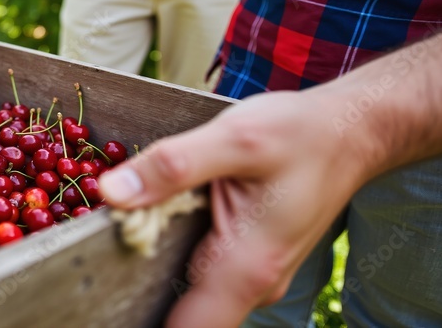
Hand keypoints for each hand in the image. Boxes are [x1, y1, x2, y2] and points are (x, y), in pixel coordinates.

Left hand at [98, 90, 369, 327]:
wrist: (351, 132)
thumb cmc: (300, 134)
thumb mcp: (233, 137)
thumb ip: (172, 167)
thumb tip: (110, 194)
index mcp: (244, 268)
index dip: (136, 321)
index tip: (97, 306)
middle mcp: (251, 286)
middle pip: (181, 317)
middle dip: (133, 296)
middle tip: (89, 270)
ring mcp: (251, 278)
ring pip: (189, 296)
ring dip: (150, 276)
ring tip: (111, 243)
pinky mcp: (247, 262)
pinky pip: (201, 274)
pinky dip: (170, 259)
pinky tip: (146, 230)